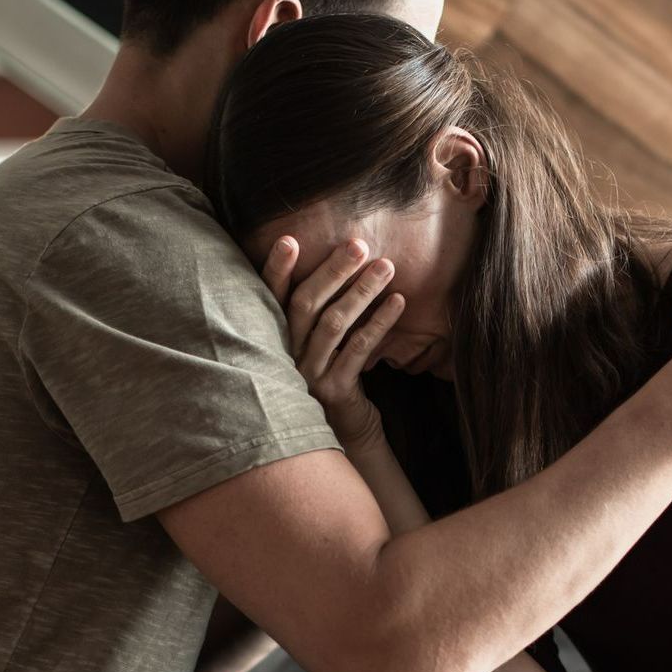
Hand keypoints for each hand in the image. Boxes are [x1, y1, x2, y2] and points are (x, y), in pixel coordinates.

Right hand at [263, 235, 404, 451]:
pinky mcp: (335, 390)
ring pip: (334, 324)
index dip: (277, 270)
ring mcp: (310, 374)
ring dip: (362, 291)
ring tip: (386, 267)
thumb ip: (317, 311)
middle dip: (332, 271)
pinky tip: (398, 302)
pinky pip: (358, 349)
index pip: (272, 298)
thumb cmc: (333, 375)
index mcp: (278, 338)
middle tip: (358, 245)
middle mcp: (288, 355)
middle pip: (305, 305)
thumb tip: (340, 260)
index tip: (290, 240)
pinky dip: (380, 322)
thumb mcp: (318, 343)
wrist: (346, 431)